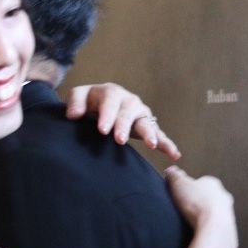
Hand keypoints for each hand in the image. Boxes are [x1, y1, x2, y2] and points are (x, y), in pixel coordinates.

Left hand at [65, 82, 181, 160]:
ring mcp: (140, 114)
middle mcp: (129, 101)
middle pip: (128, 112)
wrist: (100, 104)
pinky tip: (174, 154)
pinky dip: (167, 144)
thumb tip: (73, 115)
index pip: (110, 101)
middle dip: (124, 125)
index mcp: (111, 92)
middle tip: (119, 139)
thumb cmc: (89, 102)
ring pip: (146, 122)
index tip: (102, 130)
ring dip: (149, 133)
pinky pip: (159, 134)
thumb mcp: (80, 96)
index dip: (107, 115)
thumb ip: (75, 102)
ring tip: (151, 145)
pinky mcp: (147, 125)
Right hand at [164, 165, 236, 244]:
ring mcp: (227, 209)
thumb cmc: (199, 204)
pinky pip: (214, 223)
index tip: (179, 193)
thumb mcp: (179, 184)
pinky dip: (206, 225)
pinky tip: (198, 227)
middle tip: (183, 207)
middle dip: (196, 201)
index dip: (188, 187)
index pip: (199, 181)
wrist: (214, 226)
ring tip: (190, 219)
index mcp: (212, 182)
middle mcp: (222, 194)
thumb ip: (175, 175)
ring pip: (212, 209)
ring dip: (202, 213)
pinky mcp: (227, 225)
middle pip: (206, 196)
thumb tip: (171, 170)